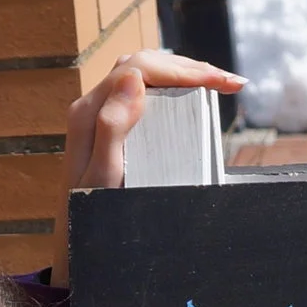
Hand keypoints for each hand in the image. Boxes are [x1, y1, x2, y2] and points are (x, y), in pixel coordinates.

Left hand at [49, 48, 241, 282]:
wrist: (75, 241)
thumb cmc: (90, 212)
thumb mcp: (103, 176)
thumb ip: (112, 126)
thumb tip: (135, 77)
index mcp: (88, 112)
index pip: (141, 69)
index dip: (184, 70)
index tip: (222, 83)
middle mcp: (92, 105)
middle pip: (144, 65)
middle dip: (190, 68)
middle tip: (231, 84)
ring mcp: (99, 112)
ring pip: (144, 73)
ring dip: (182, 72)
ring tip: (219, 83)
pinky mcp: (108, 123)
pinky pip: (142, 90)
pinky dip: (171, 85)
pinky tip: (193, 94)